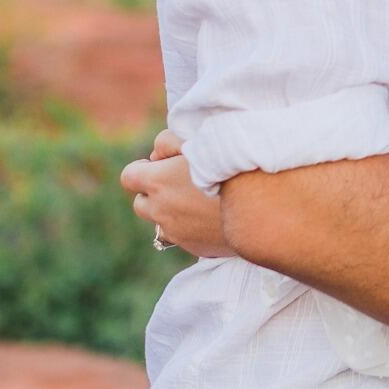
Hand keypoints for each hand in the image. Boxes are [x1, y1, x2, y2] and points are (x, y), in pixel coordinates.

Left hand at [120, 131, 227, 259]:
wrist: (260, 204)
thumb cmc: (229, 164)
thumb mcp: (197, 139)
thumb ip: (168, 142)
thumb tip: (156, 155)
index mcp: (158, 182)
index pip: (128, 177)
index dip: (141, 169)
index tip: (159, 165)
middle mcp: (162, 212)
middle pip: (140, 204)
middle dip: (154, 193)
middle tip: (178, 182)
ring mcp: (178, 234)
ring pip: (161, 224)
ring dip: (170, 212)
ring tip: (197, 200)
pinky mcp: (195, 249)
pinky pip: (183, 237)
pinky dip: (190, 227)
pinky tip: (212, 216)